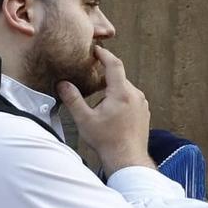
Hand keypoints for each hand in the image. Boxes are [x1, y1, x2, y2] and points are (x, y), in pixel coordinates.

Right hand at [58, 47, 152, 172]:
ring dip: (111, 90)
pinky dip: (119, 99)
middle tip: (89, 78)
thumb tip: (62, 84)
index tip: (96, 50)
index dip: (104, 55)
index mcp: (121, 93)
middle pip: (118, 77)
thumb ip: (73, 99)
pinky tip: (109, 112)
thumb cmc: (106, 140)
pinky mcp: (144, 112)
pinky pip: (131, 99)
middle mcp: (135, 95)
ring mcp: (142, 104)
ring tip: (97, 101)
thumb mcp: (84, 119)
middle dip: (104, 76)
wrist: (127, 158)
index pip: (114, 65)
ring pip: (124, 89)